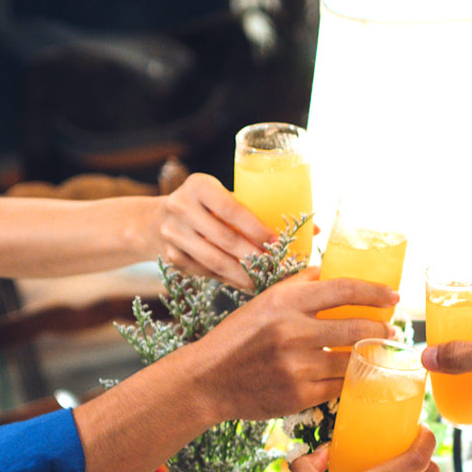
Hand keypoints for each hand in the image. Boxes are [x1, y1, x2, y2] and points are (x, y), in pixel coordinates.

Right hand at [153, 172, 303, 288]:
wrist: (154, 221)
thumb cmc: (206, 208)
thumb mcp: (225, 198)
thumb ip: (261, 211)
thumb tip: (316, 230)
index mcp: (200, 185)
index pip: (233, 210)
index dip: (258, 230)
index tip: (280, 245)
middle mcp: (181, 207)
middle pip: (226, 240)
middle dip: (256, 258)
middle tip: (280, 269)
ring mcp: (171, 234)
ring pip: (215, 261)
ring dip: (245, 275)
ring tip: (267, 282)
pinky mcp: (170, 258)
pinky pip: (206, 273)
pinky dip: (230, 281)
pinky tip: (247, 285)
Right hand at [196, 268, 398, 420]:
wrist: (208, 381)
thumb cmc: (237, 338)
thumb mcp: (263, 302)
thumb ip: (297, 286)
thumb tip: (329, 270)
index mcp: (285, 303)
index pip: (343, 289)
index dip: (375, 292)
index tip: (393, 296)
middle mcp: (293, 332)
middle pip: (357, 327)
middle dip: (382, 329)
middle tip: (391, 330)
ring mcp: (297, 366)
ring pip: (352, 360)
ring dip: (370, 357)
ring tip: (376, 353)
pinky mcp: (299, 395)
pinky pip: (339, 386)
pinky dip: (349, 380)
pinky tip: (355, 376)